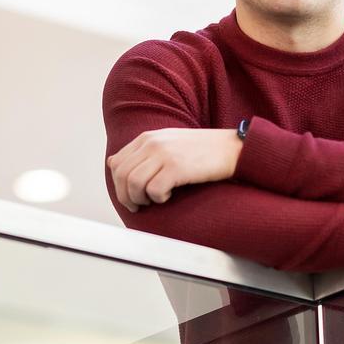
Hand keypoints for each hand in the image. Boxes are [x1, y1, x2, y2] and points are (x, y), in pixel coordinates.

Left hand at [107, 129, 242, 210]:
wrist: (231, 148)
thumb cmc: (201, 150)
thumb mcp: (167, 142)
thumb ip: (141, 152)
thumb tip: (111, 162)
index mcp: (147, 137)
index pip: (117, 163)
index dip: (118, 184)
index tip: (130, 195)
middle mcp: (152, 143)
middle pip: (121, 175)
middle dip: (125, 196)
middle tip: (138, 205)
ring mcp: (164, 154)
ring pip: (133, 183)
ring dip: (141, 198)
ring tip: (154, 200)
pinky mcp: (176, 168)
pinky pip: (154, 190)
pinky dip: (158, 199)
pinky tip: (169, 196)